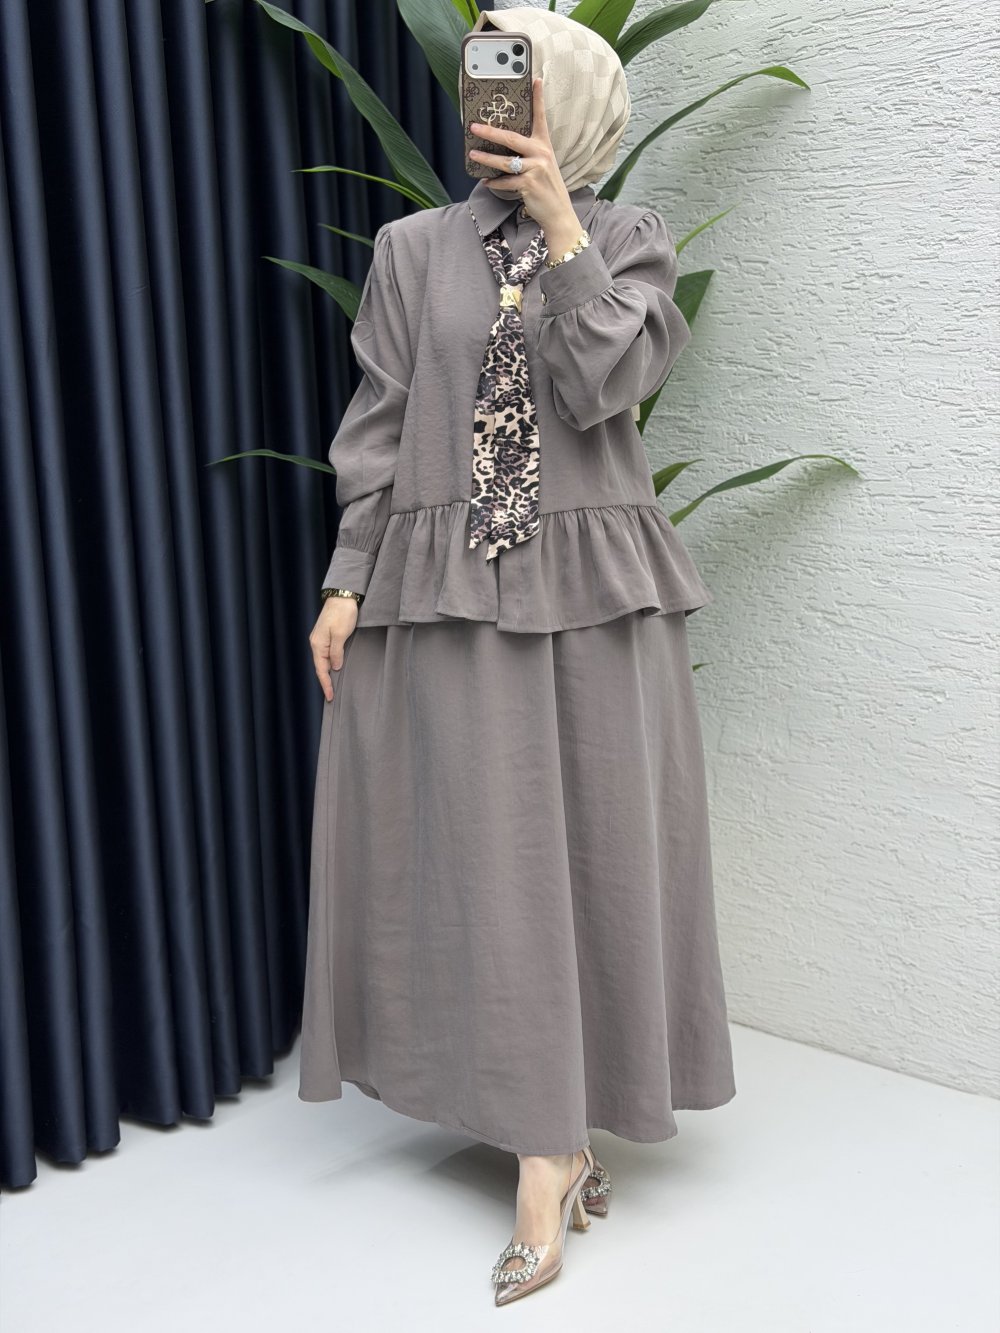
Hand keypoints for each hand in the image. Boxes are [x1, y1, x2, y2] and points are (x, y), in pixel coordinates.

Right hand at [309, 598, 357, 701]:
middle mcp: (316, 643)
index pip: (321, 670)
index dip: (326, 684)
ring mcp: (321, 639)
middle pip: (320, 667)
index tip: (330, 697)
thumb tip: (334, 667)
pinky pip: (327, 654)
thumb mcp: (341, 634)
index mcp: (318, 644)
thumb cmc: (342, 613)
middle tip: (331, 696)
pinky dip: (330, 664)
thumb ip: (337, 652)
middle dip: (325, 682)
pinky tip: (335, 668)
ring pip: (324, 660)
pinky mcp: (327, 635)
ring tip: (333, 686)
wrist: (342, 595)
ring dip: (328, 673)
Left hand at [469, 76, 585, 258]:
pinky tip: (486, 182)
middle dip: (490, 131)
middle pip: (511, 138)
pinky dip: (494, 183)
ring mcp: (535, 169)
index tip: (535, 79)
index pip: (541, 117)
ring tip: (473, 154)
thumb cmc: (547, 188)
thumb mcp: (542, 166)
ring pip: (504, 161)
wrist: (558, 213)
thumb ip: (528, 154)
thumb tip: (503, 147)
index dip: (538, 98)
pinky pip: (505, 181)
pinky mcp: (528, 184)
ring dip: (486, 158)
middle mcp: (541, 154)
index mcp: (544, 145)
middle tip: (474, 126)